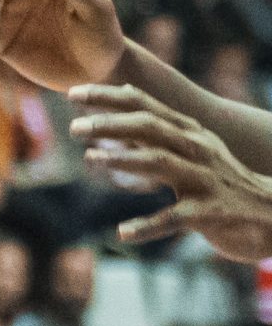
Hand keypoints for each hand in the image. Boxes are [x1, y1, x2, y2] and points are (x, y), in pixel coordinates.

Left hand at [73, 85, 271, 258]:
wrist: (271, 213)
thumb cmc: (220, 180)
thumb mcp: (190, 148)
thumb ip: (155, 127)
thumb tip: (122, 96)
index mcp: (188, 133)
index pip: (145, 106)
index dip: (109, 97)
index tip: (72, 92)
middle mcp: (197, 150)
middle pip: (151, 128)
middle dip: (111, 124)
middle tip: (74, 126)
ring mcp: (204, 179)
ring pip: (162, 163)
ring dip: (125, 160)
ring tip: (91, 159)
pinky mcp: (210, 212)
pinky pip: (176, 218)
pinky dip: (149, 225)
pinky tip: (123, 232)